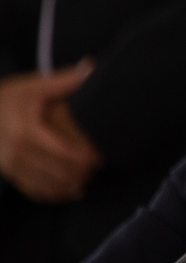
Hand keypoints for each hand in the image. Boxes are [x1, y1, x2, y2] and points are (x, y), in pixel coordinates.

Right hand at [0, 64, 99, 202]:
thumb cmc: (9, 96)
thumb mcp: (34, 85)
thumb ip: (64, 80)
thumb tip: (90, 67)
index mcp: (26, 130)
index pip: (60, 152)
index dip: (82, 158)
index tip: (99, 159)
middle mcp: (15, 151)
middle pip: (54, 171)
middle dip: (78, 174)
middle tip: (97, 171)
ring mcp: (9, 164)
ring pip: (43, 185)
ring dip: (67, 187)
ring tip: (86, 183)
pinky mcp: (7, 172)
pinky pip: (31, 190)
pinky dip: (51, 195)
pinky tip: (68, 193)